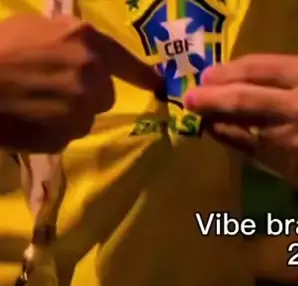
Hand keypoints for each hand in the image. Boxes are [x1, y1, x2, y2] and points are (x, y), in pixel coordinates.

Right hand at [0, 14, 162, 152]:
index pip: (125, 62)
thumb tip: (86, 53)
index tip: (158, 85)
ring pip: (86, 116)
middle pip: (105, 93)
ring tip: (35, 103)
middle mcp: (92, 76)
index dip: (142, 74)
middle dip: (87, 93)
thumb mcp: (34, 27)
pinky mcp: (66, 135)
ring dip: (69, 112)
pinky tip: (29, 119)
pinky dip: (53, 129)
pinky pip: (67, 133)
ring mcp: (81, 109)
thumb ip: (69, 40)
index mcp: (86, 42)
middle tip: (54, 88)